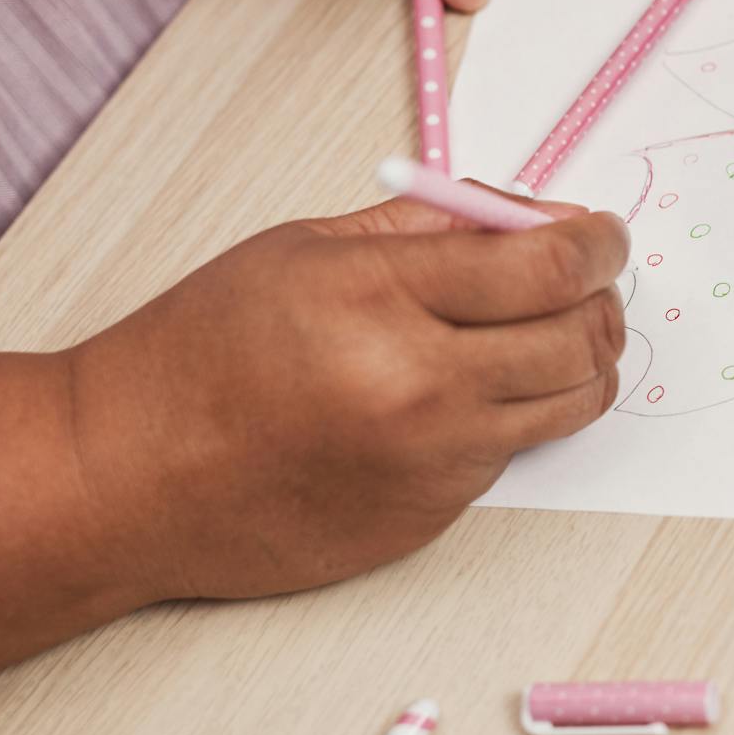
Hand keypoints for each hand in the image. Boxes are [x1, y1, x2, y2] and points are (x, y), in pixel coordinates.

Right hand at [64, 194, 628, 601]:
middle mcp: (420, 386)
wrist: (129, 476)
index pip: (551, 264)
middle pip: (582, 337)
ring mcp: (432, 461)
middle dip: (602, 300)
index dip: (599, 241)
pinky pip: (513, 453)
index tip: (605, 233)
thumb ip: (436, 223)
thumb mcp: (310, 247)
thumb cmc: (204, 349)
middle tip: (586, 283)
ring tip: (545, 335)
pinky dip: (510, 416)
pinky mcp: (431, 517)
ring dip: (581, 362)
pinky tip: (455, 397)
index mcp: (382, 297)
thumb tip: (545, 217)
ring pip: (572, 403)